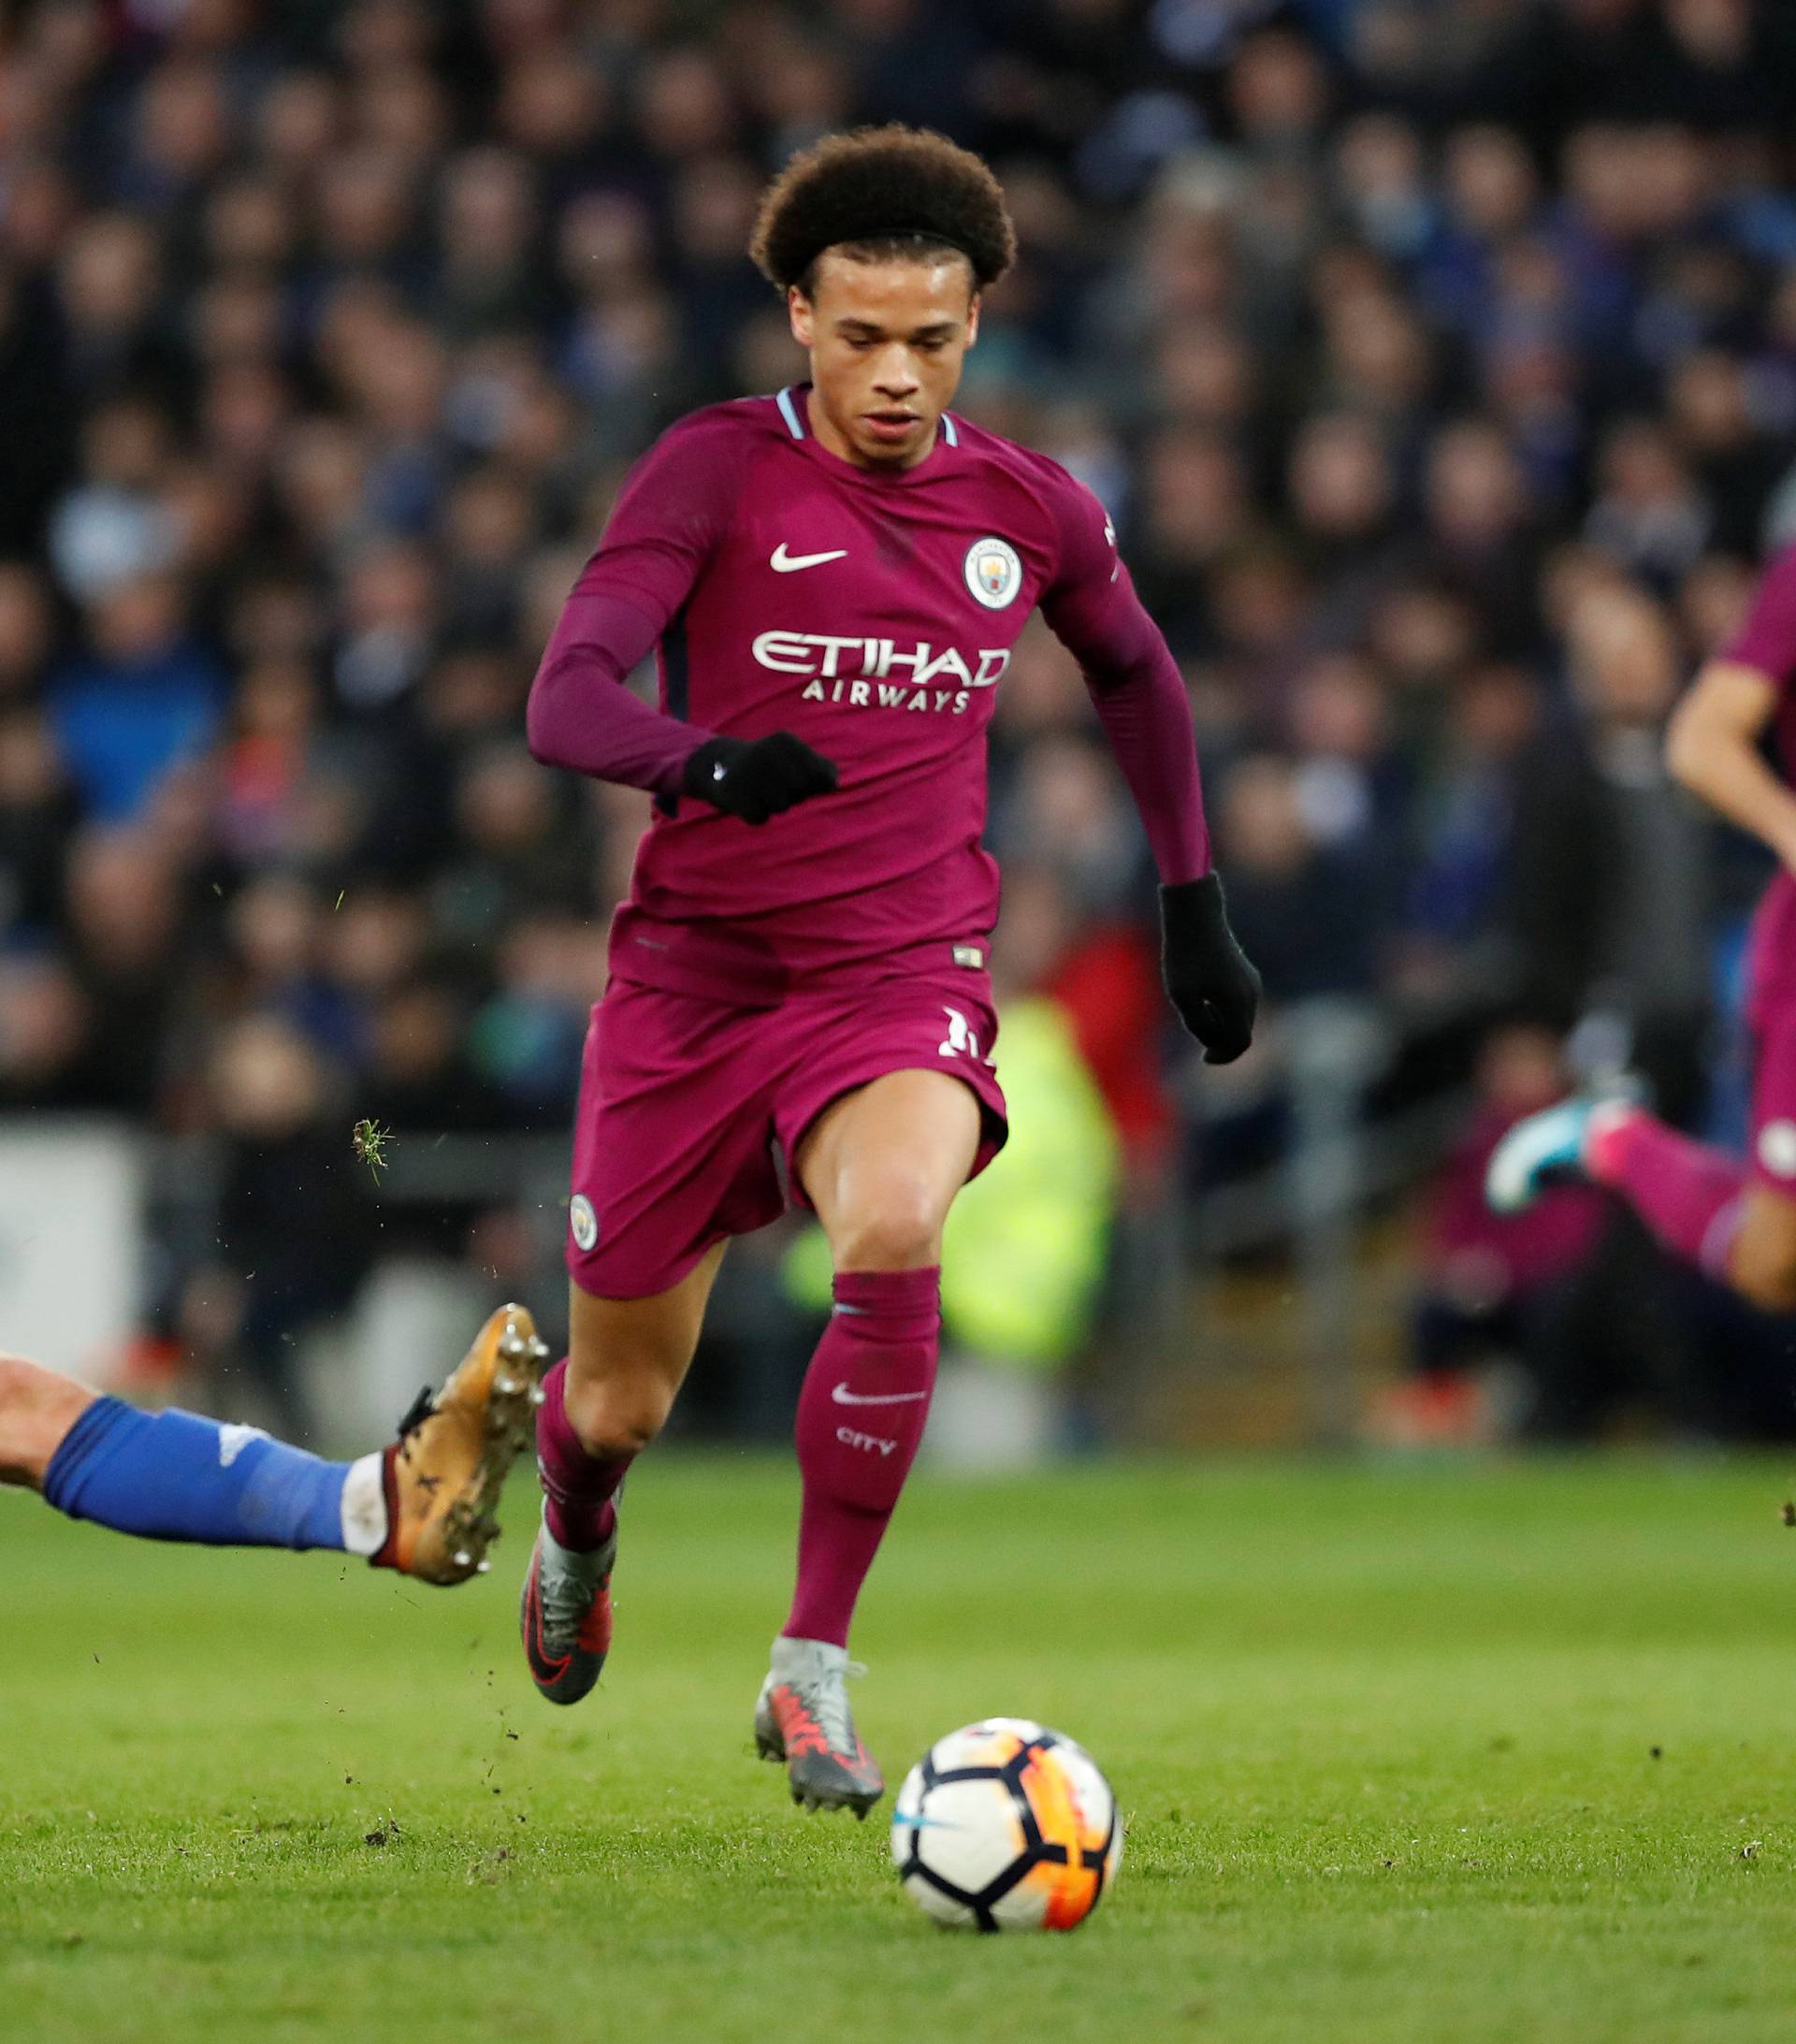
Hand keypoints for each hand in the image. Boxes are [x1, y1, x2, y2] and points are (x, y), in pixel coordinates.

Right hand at [680, 732, 838, 823]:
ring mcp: (747, 771)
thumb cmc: (771, 767)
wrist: (720, 765)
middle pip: (801, 792)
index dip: (814, 786)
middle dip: (793, 796)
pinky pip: (760, 817)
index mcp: (786, 741)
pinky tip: (747, 800)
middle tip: (775, 785)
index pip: (821, 776)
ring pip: (781, 807)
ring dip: (774, 805)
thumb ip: (823, 770)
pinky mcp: (733, 792)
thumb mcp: (797, 759)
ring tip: (759, 791)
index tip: (800, 780)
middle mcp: (766, 751)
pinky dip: (756, 815)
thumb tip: (833, 784)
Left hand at [1159, 873, 1260, 1064]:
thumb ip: (1197, 1024)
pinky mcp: (1245, 973)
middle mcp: (1250, 993)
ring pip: (1242, 1019)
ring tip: (1198, 1024)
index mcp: (1237, 1001)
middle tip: (1201, 1050)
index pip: (1239, 1042)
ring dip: (1224, 1029)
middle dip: (1223, 1044)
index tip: (1203, 1059)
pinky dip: (1226, 1014)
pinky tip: (1204, 1006)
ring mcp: (1251, 982)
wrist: (1195, 916)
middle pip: (1242, 1033)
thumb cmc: (1184, 955)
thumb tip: (1212, 1043)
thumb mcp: (1182, 996)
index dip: (1223, 1056)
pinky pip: (1240, 1005)